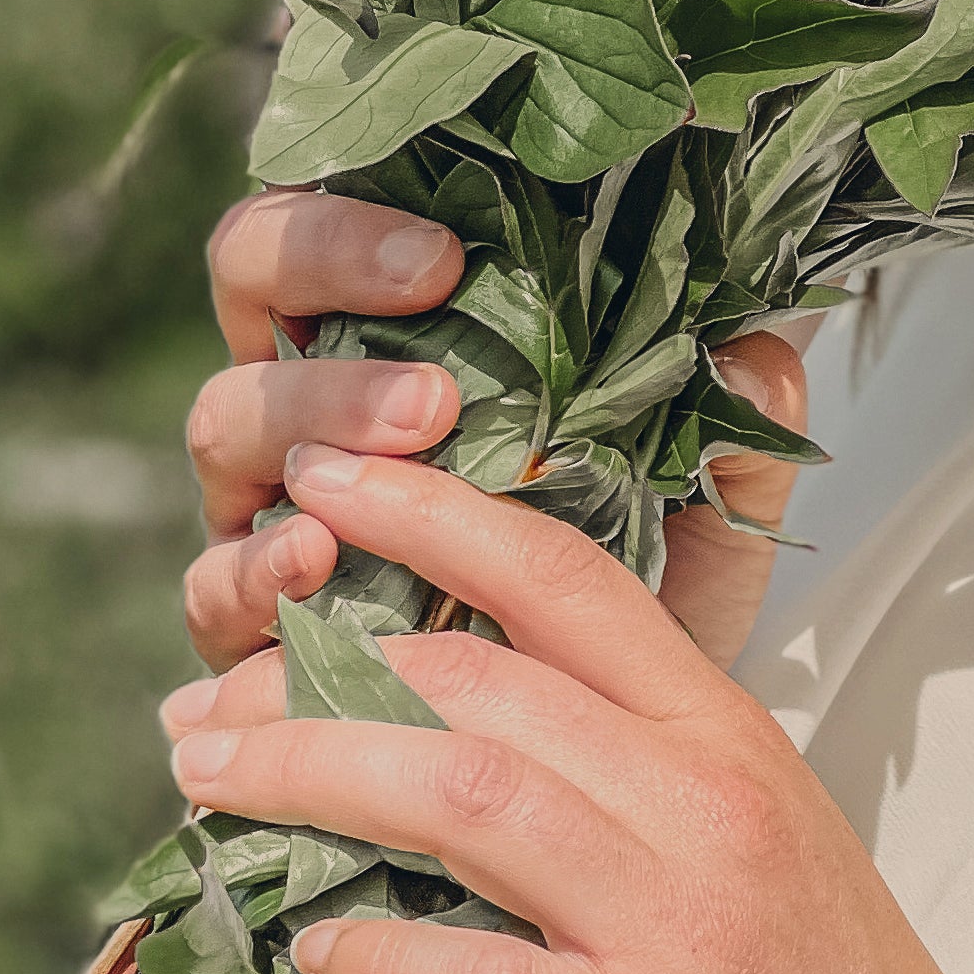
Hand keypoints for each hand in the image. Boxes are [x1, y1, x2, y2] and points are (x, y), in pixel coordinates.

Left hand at [161, 445, 973, 973]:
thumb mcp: (766, 854)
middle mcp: (702, 805)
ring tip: (208, 779)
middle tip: (207, 697)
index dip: (434, 511)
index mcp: (731, 740)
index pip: (568, 578)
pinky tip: (311, 952)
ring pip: (456, 795)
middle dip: (317, 673)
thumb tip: (481, 731)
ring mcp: (669, 925)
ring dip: (306, 778)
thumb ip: (646, 778)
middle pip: (479, 680)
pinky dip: (371, 955)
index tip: (324, 477)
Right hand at [186, 194, 813, 674]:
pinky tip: (309, 569)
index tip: (445, 256)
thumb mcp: (703, 502)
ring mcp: (270, 497)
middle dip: (332, 312)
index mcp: (408, 322)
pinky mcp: (244, 622)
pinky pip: (209, 583)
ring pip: (227, 422)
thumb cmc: (633, 584)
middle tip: (432, 393)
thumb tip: (763, 350)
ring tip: (391, 464)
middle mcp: (323, 390)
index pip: (341, 214)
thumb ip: (734, 422)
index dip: (353, 217)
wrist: (602, 758)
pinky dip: (250, 574)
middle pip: (251, 286)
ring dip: (305, 426)